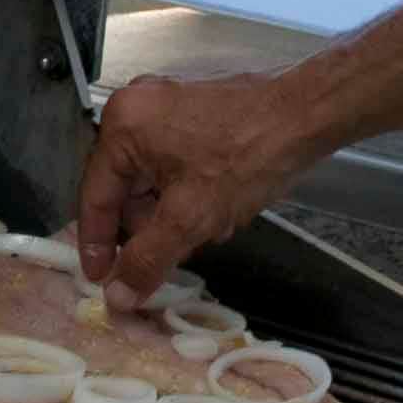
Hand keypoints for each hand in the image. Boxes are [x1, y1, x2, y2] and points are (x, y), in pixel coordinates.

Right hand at [74, 72, 317, 298]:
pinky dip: (190, 193)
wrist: (307, 115)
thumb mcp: (191, 218)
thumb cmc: (249, 156)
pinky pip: (174, 166)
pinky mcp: (192, 113)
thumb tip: (116, 296)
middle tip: (177, 253)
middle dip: (151, 227)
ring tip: (213, 226)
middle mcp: (136, 108)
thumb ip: (147, 259)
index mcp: (122, 126)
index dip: (96, 246)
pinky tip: (221, 209)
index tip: (101, 281)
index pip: (94, 197)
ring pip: (153, 181)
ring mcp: (165, 107)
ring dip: (176, 214)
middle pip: (125, 190)